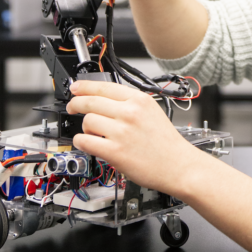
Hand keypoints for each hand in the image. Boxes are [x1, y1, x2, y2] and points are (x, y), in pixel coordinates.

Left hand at [67, 79, 201, 193]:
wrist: (178, 165)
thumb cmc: (166, 143)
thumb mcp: (152, 111)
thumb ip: (130, 104)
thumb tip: (104, 99)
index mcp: (139, 100)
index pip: (103, 86)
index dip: (84, 86)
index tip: (75, 88)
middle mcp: (130, 112)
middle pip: (90, 101)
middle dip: (76, 104)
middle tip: (72, 107)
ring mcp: (122, 132)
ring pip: (87, 120)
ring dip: (85, 127)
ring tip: (92, 133)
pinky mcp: (115, 151)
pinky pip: (85, 141)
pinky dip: (81, 142)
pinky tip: (86, 143)